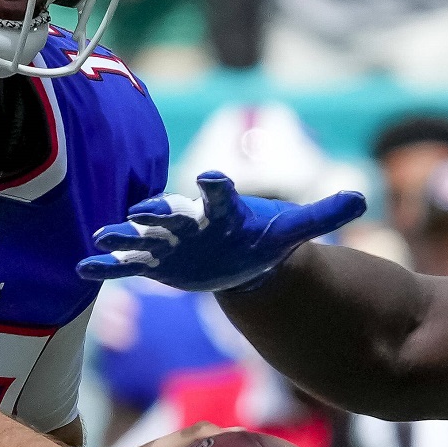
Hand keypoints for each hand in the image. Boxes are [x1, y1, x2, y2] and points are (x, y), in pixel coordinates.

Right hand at [79, 173, 366, 292]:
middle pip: (172, 215)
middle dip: (156, 214)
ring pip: (142, 237)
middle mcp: (191, 221)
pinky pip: (127, 265)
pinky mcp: (155, 263)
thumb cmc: (262, 237)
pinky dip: (106, 265)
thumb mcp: (293, 230)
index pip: (220, 194)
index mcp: (223, 210)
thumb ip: (323, 214)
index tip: (212, 177)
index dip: (215, 186)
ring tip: (104, 236)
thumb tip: (363, 197)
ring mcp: (169, 242)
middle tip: (142, 212)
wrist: (237, 256)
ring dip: (123, 236)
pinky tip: (84, 268)